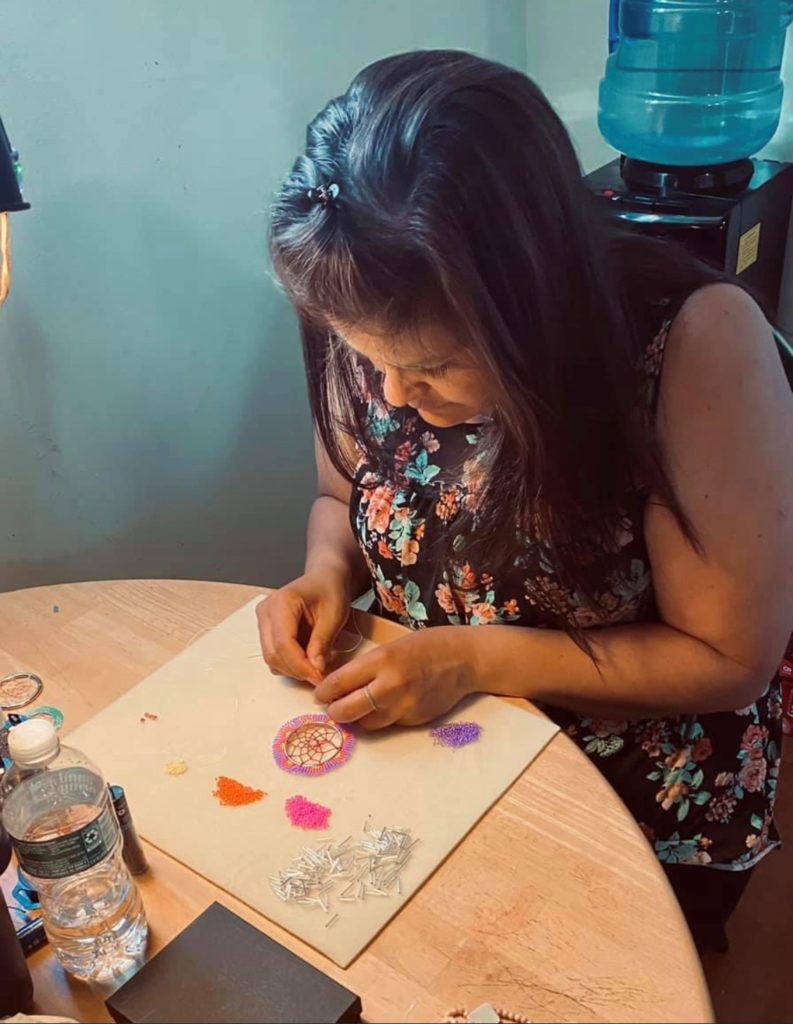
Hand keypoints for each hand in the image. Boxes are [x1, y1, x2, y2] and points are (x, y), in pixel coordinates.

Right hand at [257, 569, 350, 684]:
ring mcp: (263, 621)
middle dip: (297, 670)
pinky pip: (274, 655)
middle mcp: (266, 611)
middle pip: (273, 653)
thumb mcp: (335, 614)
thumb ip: (322, 642)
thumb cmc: (330, 589)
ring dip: (294, 669)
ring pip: (271, 658)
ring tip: (317, 665)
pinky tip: (308, 658)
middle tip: (321, 675)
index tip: (319, 677)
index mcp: (281, 602)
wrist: (325, 578)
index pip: (283, 643)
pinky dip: (290, 664)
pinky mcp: (266, 630)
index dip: (301, 666)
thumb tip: (315, 669)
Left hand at [313, 626, 474, 728]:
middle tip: (331, 707)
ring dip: (356, 718)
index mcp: (381, 660)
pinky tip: (383, 707)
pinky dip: (380, 718)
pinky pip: (387, 724)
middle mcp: (390, 685)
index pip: (339, 682)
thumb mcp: (391, 646)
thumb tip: (339, 685)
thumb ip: (367, 667)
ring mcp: (404, 706)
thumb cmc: (426, 646)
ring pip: (365, 723)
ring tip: (356, 708)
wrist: (464, 659)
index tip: (319, 694)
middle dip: (334, 711)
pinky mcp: (415, 720)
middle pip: (346, 710)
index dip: (323, 692)